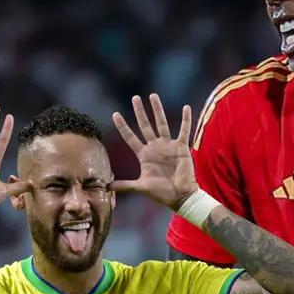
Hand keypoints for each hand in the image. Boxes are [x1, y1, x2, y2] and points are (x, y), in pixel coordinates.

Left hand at [110, 94, 195, 209]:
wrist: (180, 196)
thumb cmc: (162, 193)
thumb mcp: (141, 187)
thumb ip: (125, 185)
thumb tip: (107, 187)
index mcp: (144, 155)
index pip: (130, 138)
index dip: (123, 126)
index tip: (115, 114)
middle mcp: (155, 147)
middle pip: (145, 126)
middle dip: (140, 112)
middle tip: (135, 98)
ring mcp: (168, 146)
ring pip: (162, 124)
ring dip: (158, 110)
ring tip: (153, 96)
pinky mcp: (181, 148)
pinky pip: (184, 131)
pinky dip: (186, 120)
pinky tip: (186, 108)